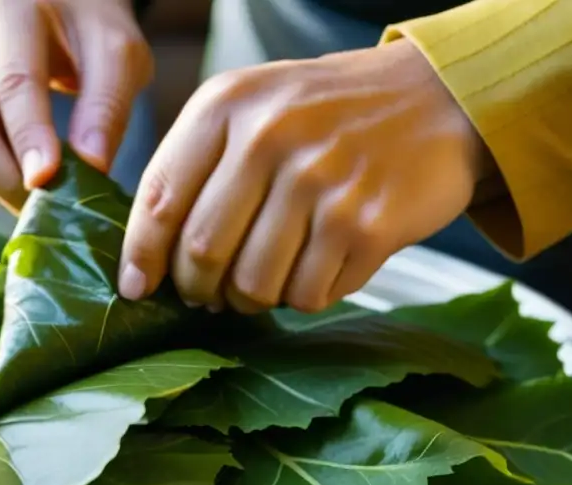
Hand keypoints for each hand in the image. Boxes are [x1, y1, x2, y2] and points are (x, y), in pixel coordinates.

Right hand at [0, 0, 152, 211]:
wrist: (61, 16)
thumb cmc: (91, 35)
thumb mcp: (118, 58)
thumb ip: (107, 107)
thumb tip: (91, 167)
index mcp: (12, 8)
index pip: (13, 81)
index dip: (27, 138)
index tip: (46, 183)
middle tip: (39, 209)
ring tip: (34, 198)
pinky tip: (11, 176)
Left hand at [118, 39, 494, 313]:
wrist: (435, 98)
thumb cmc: (323, 116)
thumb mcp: (250, 108)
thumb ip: (194, 168)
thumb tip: (147, 263)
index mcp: (227, 105)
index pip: (158, 200)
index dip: (141, 257)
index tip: (137, 288)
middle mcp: (271, 137)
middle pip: (202, 254)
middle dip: (198, 289)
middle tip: (208, 294)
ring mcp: (323, 181)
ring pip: (254, 286)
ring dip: (251, 299)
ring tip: (264, 279)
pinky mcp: (368, 224)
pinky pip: (309, 295)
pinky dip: (305, 295)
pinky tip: (318, 264)